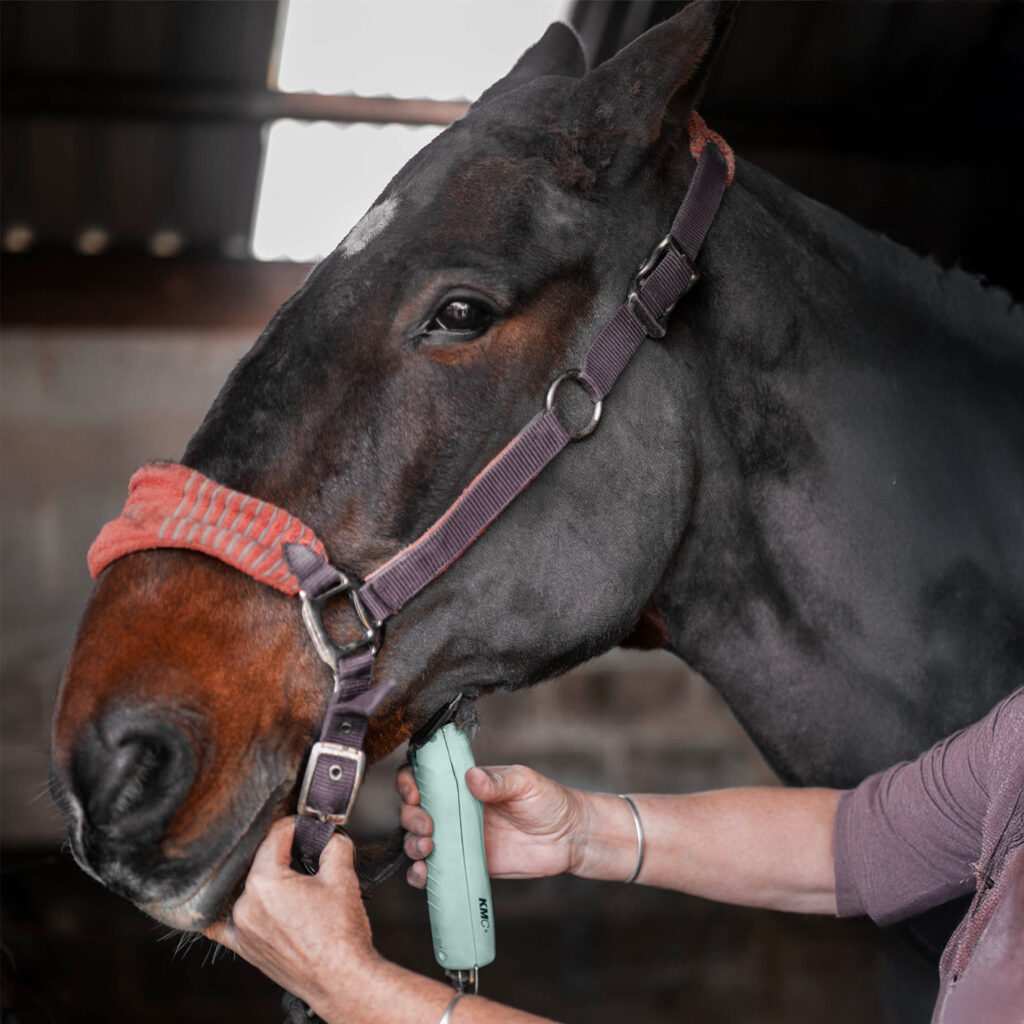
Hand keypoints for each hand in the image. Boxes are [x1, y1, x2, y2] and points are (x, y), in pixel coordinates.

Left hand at [204, 817, 380, 1011]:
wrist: (342, 979)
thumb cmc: (342, 935)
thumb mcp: (343, 877)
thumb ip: (334, 845)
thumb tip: (328, 834)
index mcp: (265, 882)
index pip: (275, 836)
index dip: (296, 826)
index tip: (309, 826)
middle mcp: (245, 904)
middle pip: (261, 861)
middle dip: (284, 851)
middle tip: (306, 849)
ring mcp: (241, 928)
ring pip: (248, 887)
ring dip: (266, 877)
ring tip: (293, 877)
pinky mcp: (243, 947)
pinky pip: (223, 924)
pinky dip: (227, 910)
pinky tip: (232, 901)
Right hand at [397, 763, 585, 887]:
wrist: (568, 838)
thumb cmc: (548, 801)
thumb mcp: (524, 783)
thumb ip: (498, 782)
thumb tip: (472, 777)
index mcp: (465, 783)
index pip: (425, 776)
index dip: (409, 782)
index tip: (415, 793)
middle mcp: (455, 809)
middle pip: (414, 810)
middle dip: (411, 817)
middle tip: (429, 826)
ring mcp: (458, 838)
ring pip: (418, 841)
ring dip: (412, 845)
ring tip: (428, 848)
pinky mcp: (466, 865)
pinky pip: (435, 871)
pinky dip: (420, 875)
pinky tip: (423, 875)